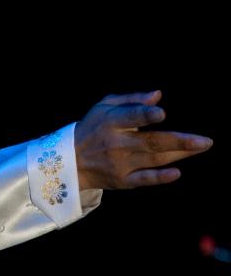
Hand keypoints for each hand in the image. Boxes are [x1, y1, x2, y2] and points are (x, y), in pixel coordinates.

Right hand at [75, 91, 211, 189]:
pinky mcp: (122, 180)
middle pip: (151, 142)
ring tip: (201, 146)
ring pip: (154, 158)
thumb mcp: (104, 107)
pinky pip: (143, 179)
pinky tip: (177, 173)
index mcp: (110, 122)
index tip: (162, 114)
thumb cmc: (93, 128)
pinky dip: (160, 177)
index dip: (144, 115)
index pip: (129, 117)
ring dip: (180, 154)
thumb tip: (158, 96)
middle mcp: (115, 144)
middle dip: (179, 141)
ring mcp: (119, 164)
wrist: (70, 161)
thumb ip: (131, 100)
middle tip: (205, 141)